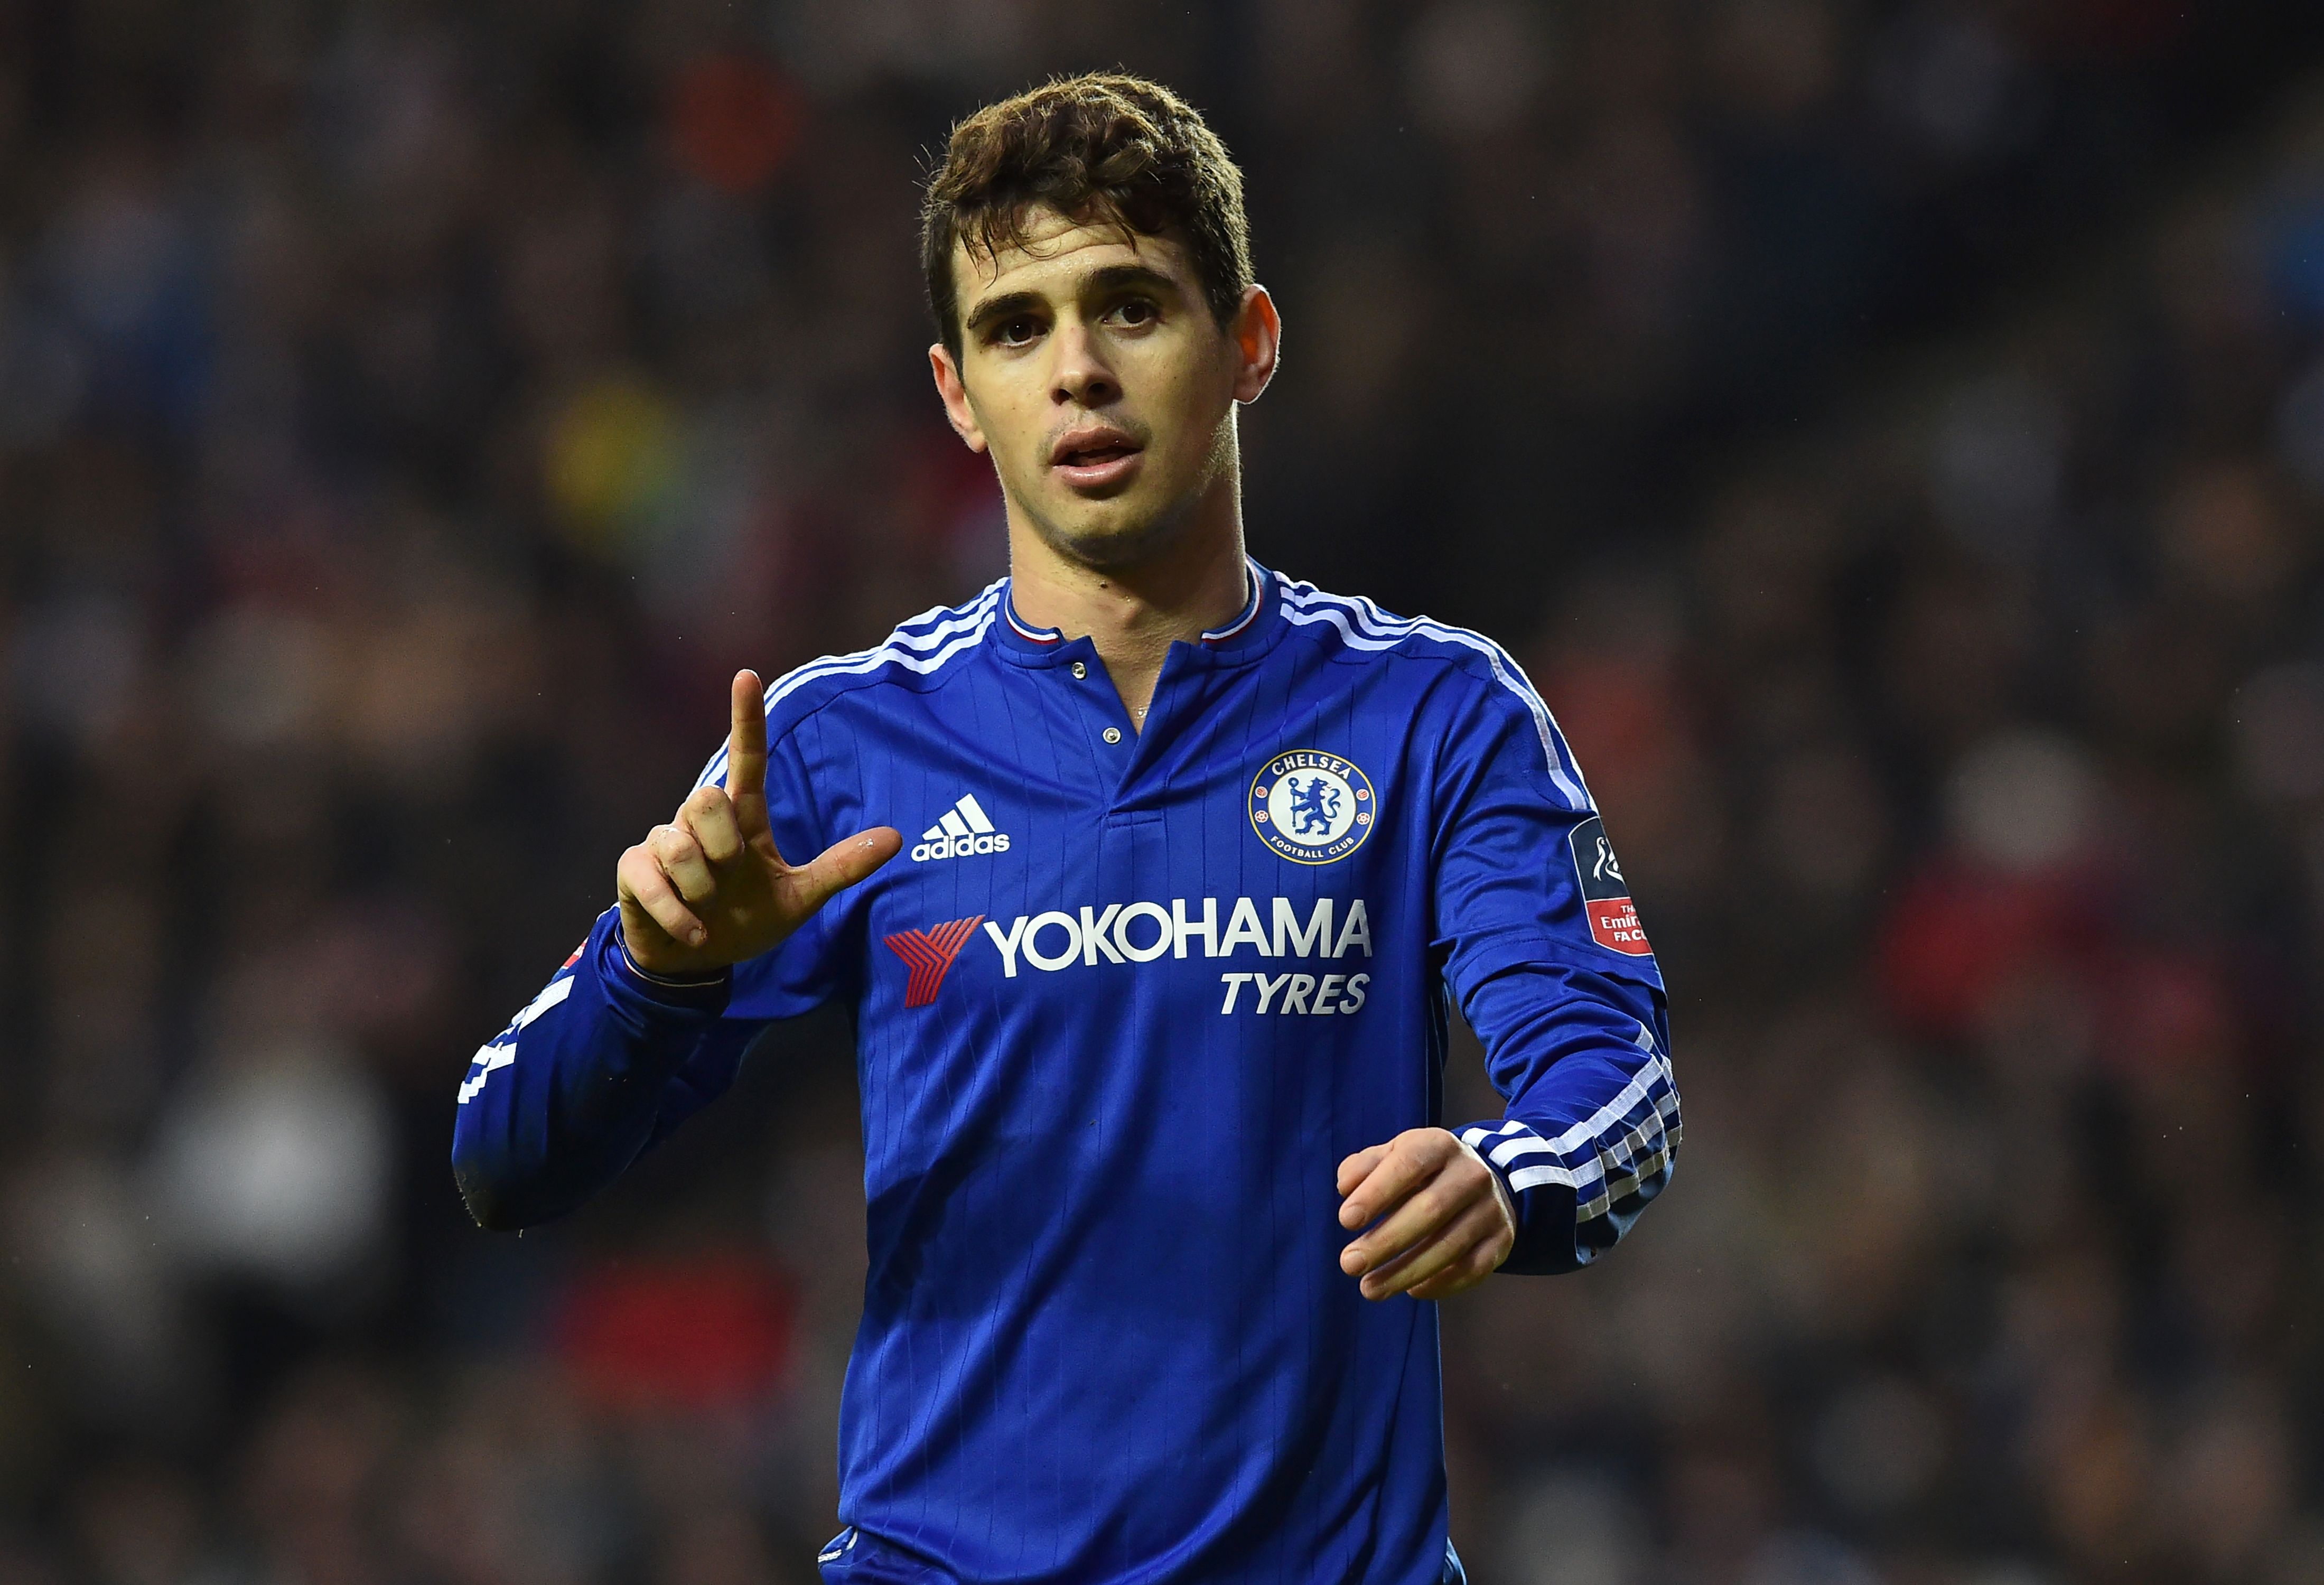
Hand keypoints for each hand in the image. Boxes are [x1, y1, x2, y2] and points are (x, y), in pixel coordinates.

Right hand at [616, 670, 901, 977]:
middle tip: (729, 880)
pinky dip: (680, 914)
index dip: (746, 718)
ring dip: (703, 888)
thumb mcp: (800, 898)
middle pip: (707, 798)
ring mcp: (662, 841)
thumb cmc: (747, 922)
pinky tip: (693, 931)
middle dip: (723, 848)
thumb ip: (841, 867)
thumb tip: (896, 838)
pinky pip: (654, 880)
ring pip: (680, 844)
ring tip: (708, 907)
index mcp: (741, 819)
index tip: (747, 676)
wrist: (697, 965)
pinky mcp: (634, 869)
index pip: (746, 758)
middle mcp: (699, 821)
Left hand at [1336, 1128, 1515, 1300]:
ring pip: (1449, 1247)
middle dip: (1386, 1241)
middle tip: (1350, 1264)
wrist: (1480, 1182)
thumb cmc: (1422, 1172)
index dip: (1376, 1193)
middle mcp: (1471, 1174)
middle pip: (1430, 1210)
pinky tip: (1411, 1290)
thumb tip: (1346, 1188)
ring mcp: (1491, 1208)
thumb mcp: (1394, 1156)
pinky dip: (1440, 1285)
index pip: (1407, 1165)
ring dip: (1405, 1272)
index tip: (1346, 1220)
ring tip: (1370, 1289)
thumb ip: (1364, 1167)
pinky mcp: (1501, 1240)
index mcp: (1439, 1145)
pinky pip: (1472, 1269)